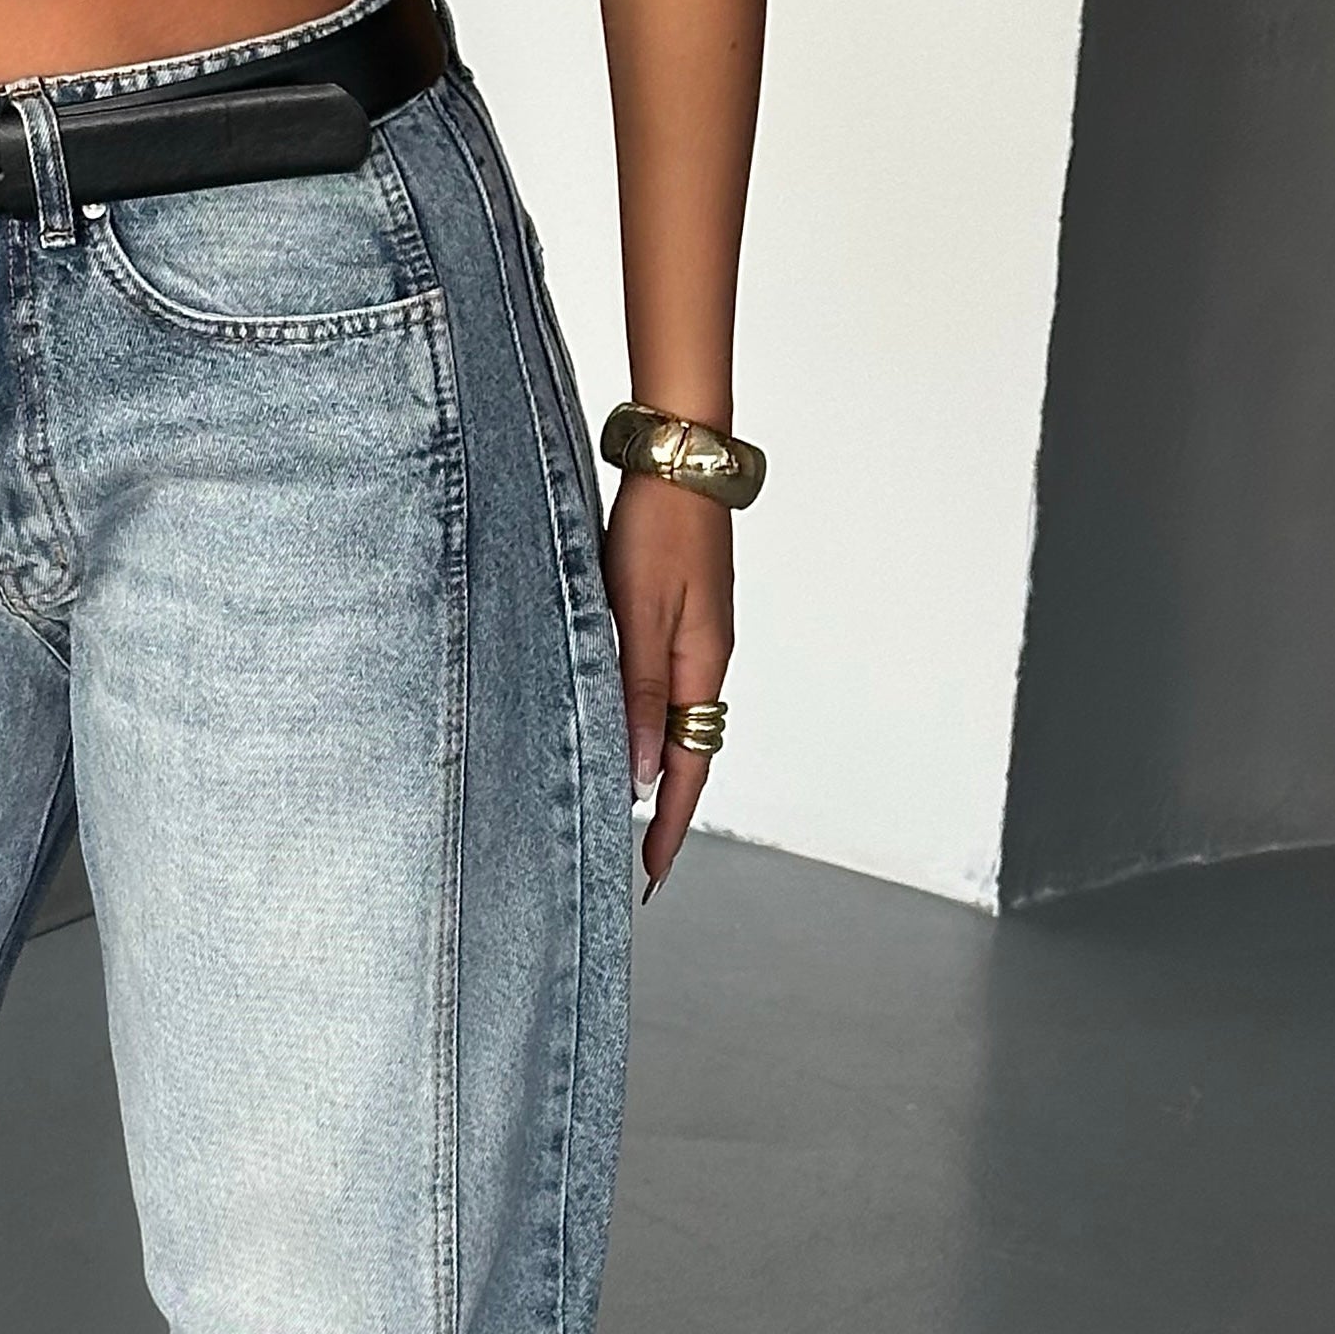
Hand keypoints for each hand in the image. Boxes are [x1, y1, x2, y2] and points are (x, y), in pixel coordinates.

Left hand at [603, 471, 734, 896]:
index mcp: (701, 666)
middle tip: (641, 855)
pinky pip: (667, 688)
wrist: (680, 463)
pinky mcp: (680, 616)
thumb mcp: (638, 614)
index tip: (653, 870)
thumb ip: (637, 692)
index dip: (672, 822)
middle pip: (690, 751)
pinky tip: (629, 731)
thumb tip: (646, 772)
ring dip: (659, 765)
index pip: (691, 766)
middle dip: (668, 807)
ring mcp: (696, 638)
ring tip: (629, 808)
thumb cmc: (658, 529)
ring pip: (677, 720)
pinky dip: (651, 722)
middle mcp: (705, 659)